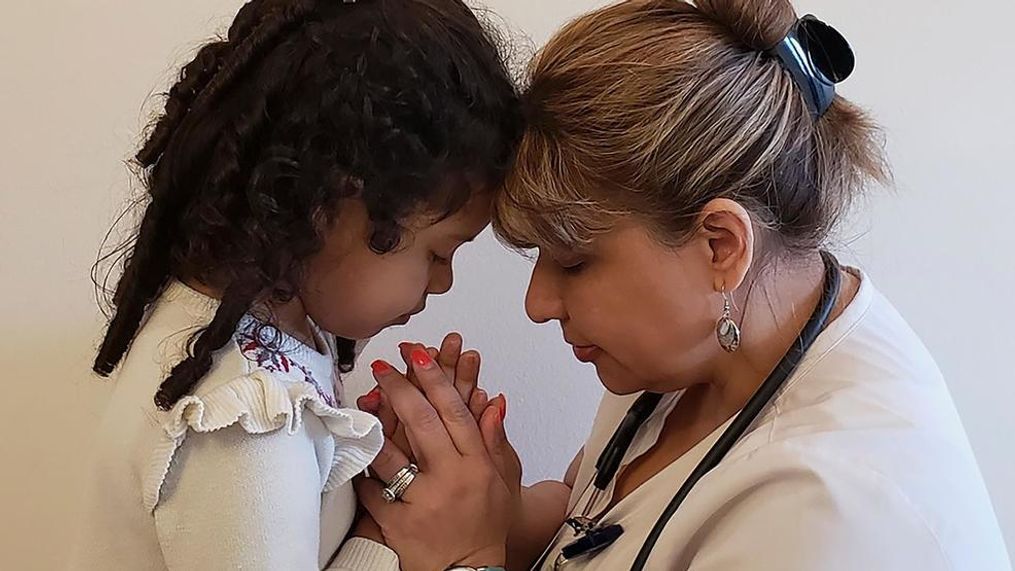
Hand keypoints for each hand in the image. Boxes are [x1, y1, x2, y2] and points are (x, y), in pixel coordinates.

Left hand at [356, 349, 516, 570]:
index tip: (420, 355)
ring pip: (392, 455)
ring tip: (364, 400)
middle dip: (400, 388)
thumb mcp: (501, 480)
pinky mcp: (399, 523)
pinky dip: (363, 471)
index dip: (436, 379)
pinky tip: (356, 449)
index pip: (454, 412)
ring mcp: (423, 502)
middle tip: (384, 367)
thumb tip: (493, 400)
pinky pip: (373, 491)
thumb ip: (494, 439)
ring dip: (375, 424)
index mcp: (476, 464)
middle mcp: (450, 479)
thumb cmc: (483, 525)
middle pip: (422, 423)